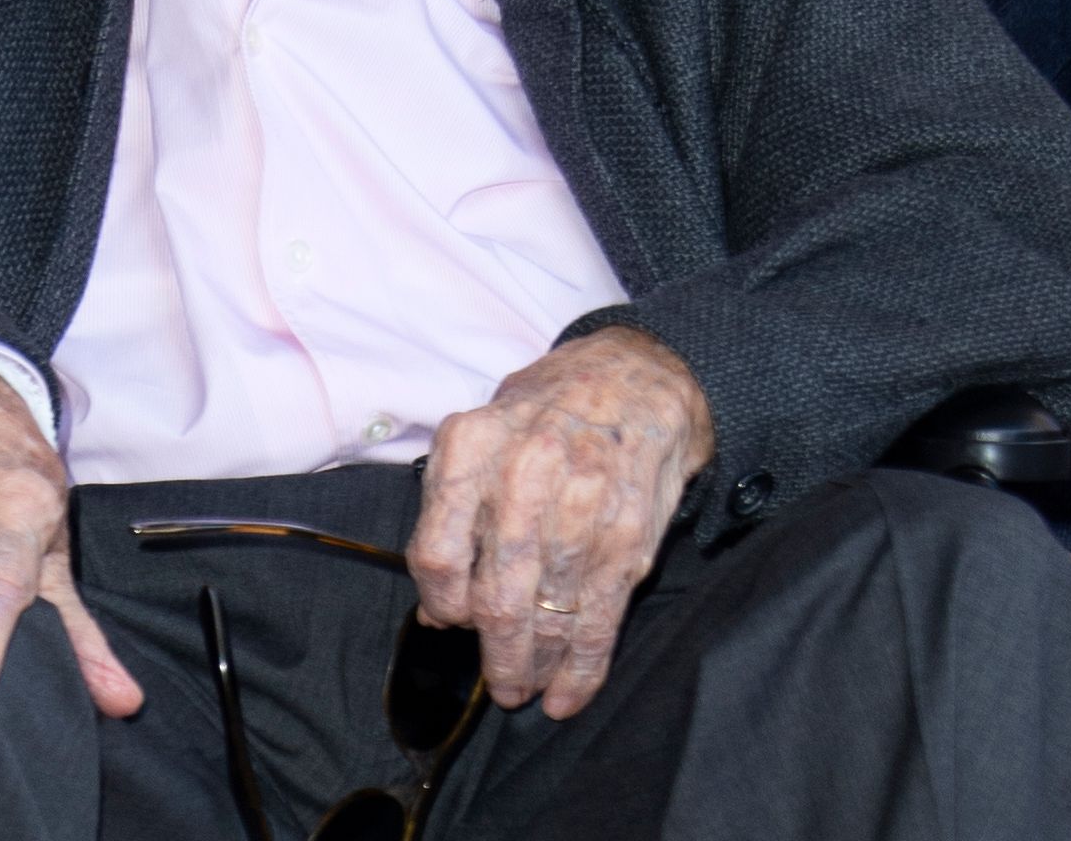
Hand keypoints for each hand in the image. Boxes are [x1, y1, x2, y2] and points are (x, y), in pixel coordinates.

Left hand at [408, 329, 713, 717]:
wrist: (635, 377)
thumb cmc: (544, 412)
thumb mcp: (482, 435)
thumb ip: (452, 513)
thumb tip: (435, 606)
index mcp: (472, 446)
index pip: (436, 552)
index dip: (439, 601)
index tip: (448, 620)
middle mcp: (524, 475)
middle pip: (495, 597)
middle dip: (495, 655)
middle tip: (498, 684)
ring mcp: (581, 508)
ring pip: (548, 617)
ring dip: (535, 667)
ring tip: (527, 688)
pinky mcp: (628, 537)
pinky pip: (598, 619)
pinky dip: (582, 667)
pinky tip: (569, 692)